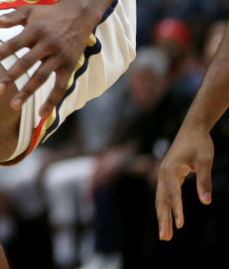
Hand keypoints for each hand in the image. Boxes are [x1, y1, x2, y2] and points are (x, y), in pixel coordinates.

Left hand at [0, 1, 100, 117]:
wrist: (80, 14)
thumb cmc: (49, 14)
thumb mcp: (29, 11)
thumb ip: (9, 18)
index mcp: (34, 30)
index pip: (13, 44)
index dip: (0, 54)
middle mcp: (47, 44)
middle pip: (26, 63)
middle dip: (11, 77)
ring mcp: (59, 56)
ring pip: (41, 77)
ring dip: (28, 92)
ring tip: (13, 105)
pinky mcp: (69, 66)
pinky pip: (60, 87)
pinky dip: (52, 101)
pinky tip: (41, 115)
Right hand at [155, 123, 214, 239]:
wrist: (192, 128)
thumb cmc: (199, 143)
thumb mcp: (205, 161)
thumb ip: (204, 181)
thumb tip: (206, 201)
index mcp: (170, 170)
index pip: (173, 194)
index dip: (177, 210)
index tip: (180, 226)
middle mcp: (162, 174)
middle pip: (161, 200)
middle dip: (163, 220)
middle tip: (165, 238)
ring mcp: (163, 175)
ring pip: (161, 200)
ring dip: (162, 217)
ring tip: (165, 235)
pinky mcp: (167, 175)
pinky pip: (164, 195)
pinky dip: (166, 208)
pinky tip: (169, 218)